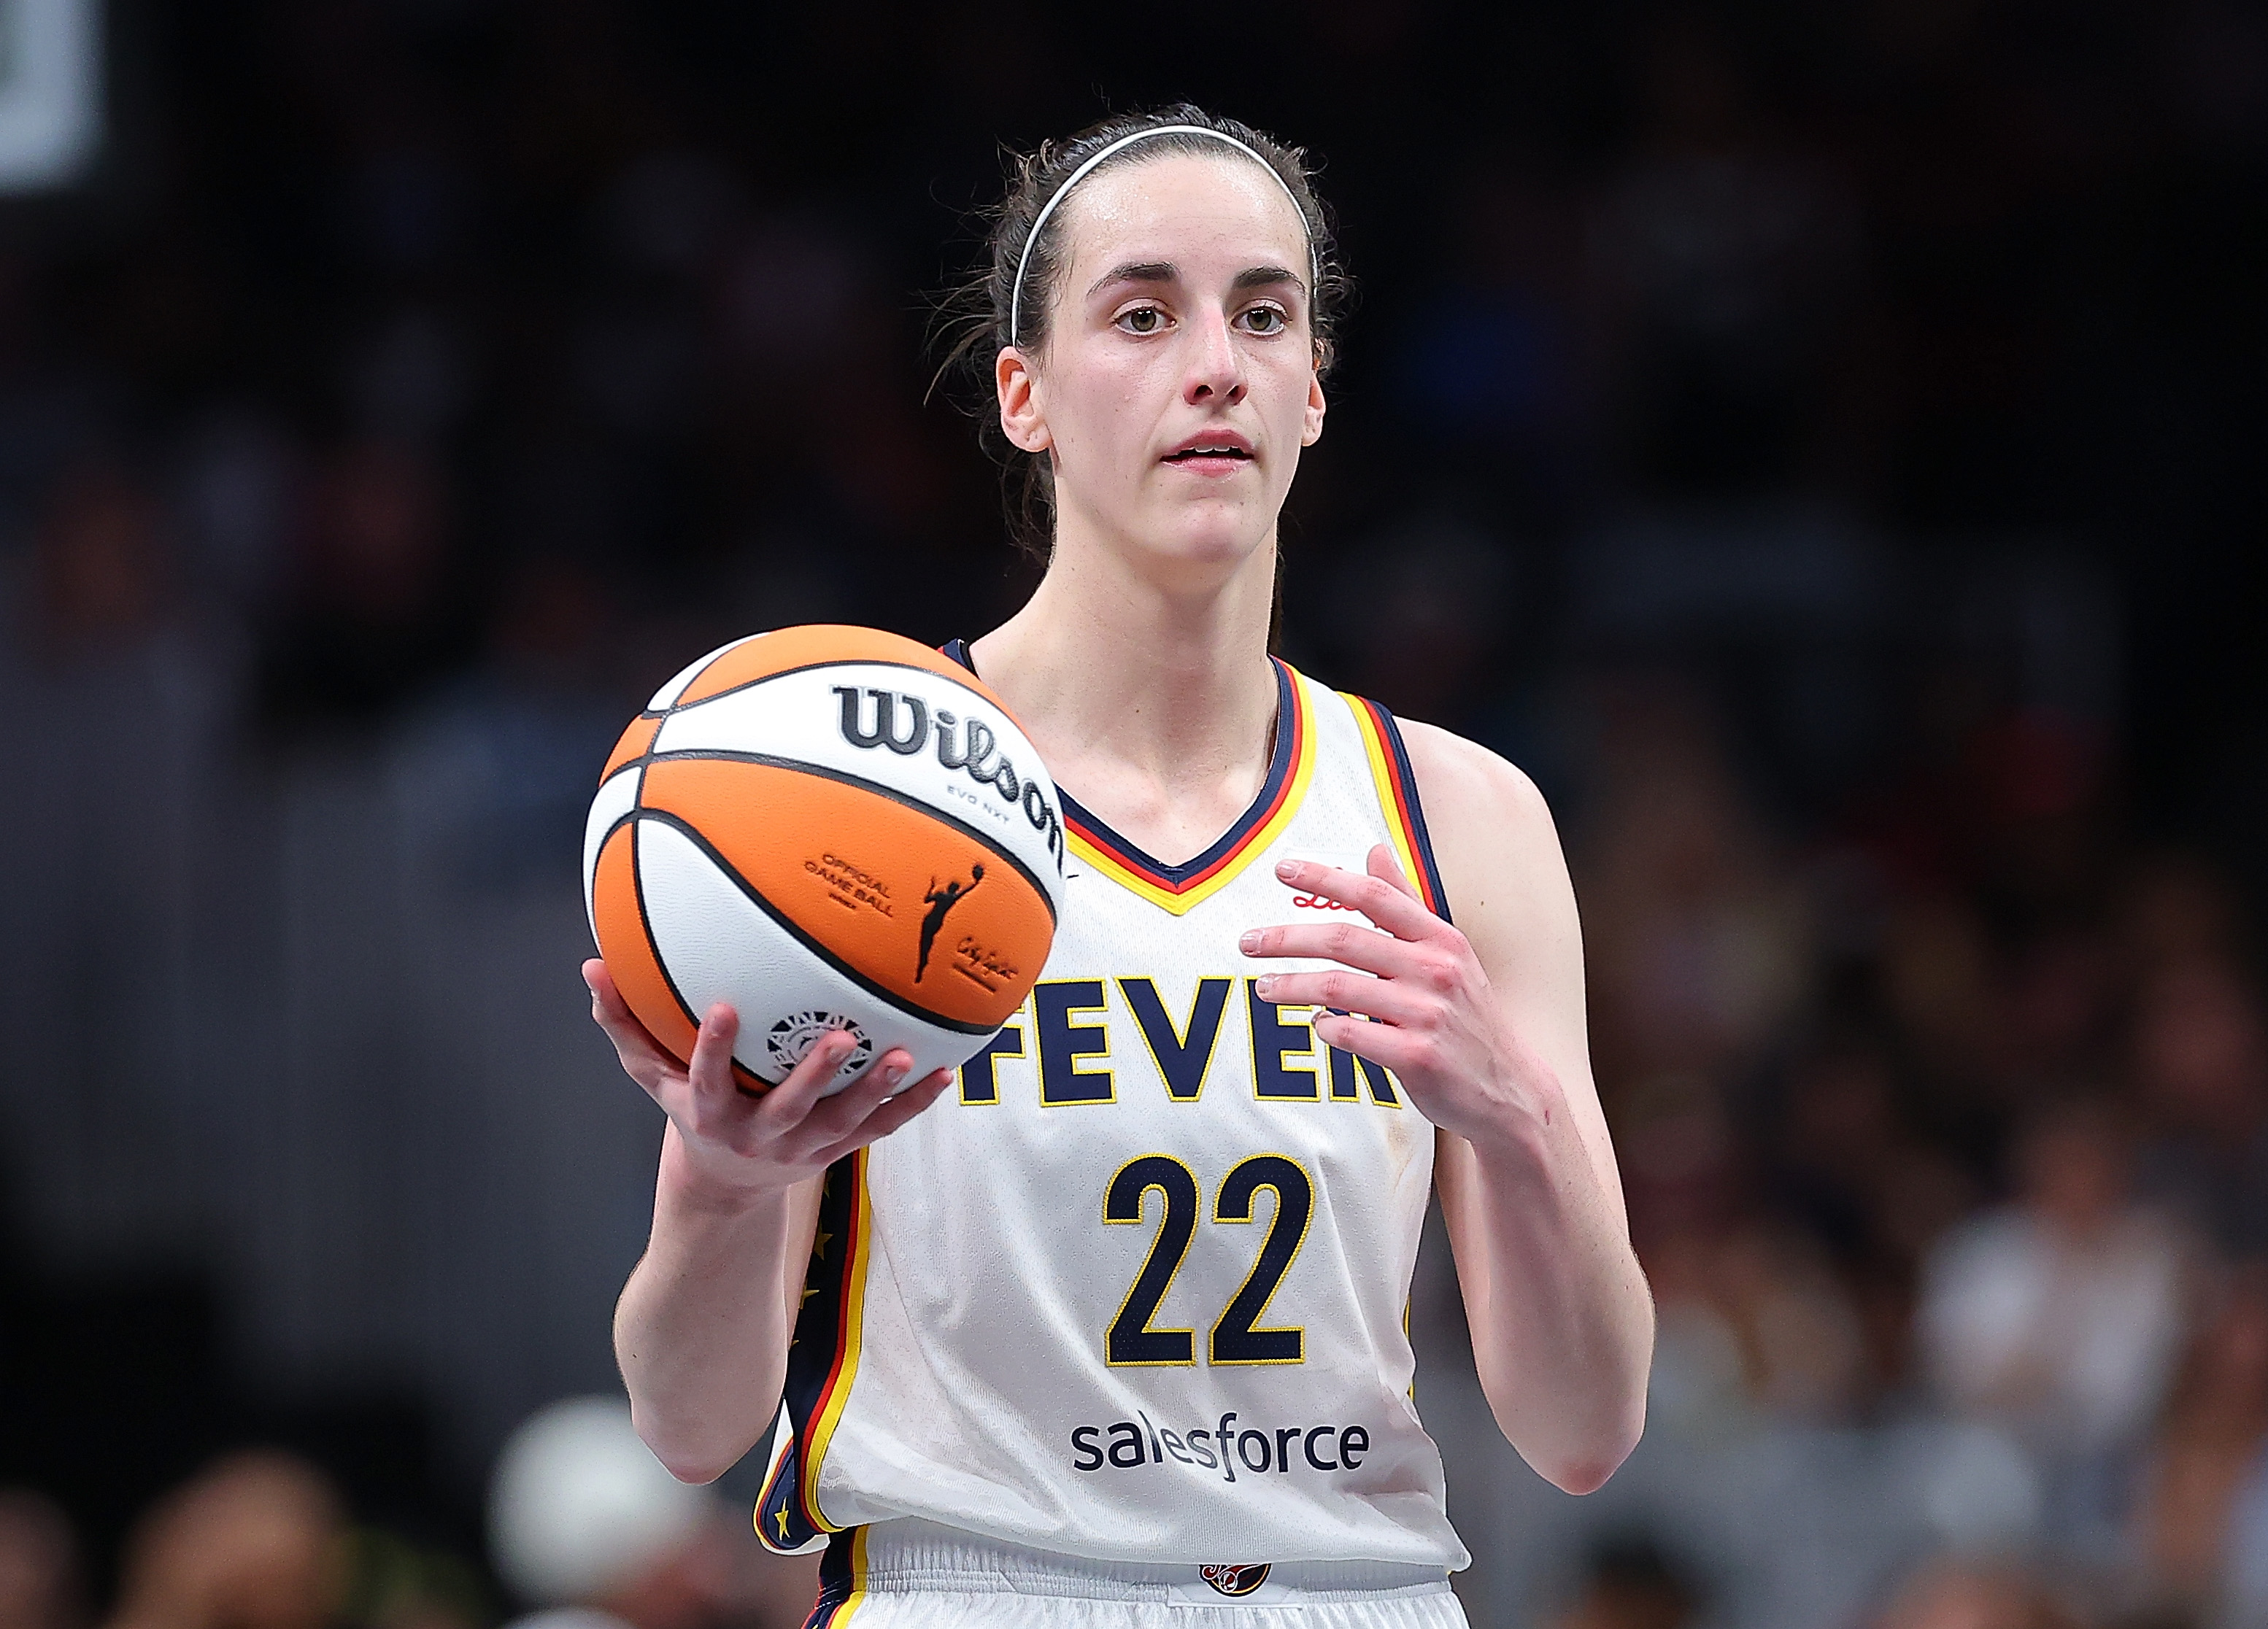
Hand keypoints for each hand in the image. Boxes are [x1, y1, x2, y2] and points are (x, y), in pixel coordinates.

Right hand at [583, 958, 951, 1200]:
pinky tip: (942, 1074)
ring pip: (844, 1122)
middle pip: (788, 1107)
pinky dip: (911, 1104)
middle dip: (814, 1076)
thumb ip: (622, 1022)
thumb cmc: (687, 1109)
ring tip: (902, 1056)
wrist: (724, 1186)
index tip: (722, 1009)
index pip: (706, 1076)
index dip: (711, 1047)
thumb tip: (591, 964)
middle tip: (840, 1037)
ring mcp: (804, 1146)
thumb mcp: (648, 1074)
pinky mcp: (838, 1150)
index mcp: (710, 1111)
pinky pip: (880, 1129)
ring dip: (874, 1091)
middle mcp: (760, 1133)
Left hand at [1237, 847, 1559, 1149]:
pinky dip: (1326, 1027)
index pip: (1374, 896)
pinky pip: (1353, 1036)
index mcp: (1441, 938)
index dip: (1325, 879)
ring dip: (1292, 985)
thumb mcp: (1446, 953)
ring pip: (1339, 989)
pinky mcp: (1418, 1058)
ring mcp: (1428, 1014)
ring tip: (1263, 987)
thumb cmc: (1465, 1015)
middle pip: (1345, 940)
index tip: (1281, 870)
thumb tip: (1374, 850)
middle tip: (1248, 941)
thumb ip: (1405, 903)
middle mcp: (1436, 970)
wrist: (1508, 1088)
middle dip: (1288, 938)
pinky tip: (1315, 1025)